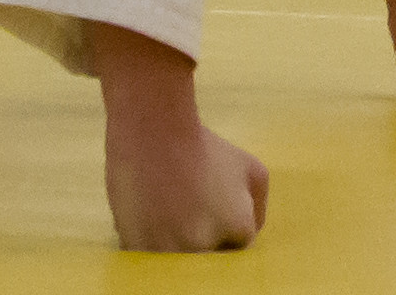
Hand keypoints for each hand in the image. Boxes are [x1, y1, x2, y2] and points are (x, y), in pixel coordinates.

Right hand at [103, 116, 269, 251]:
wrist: (153, 131)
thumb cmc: (204, 147)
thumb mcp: (252, 169)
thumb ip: (257, 208)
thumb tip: (249, 233)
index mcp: (238, 228)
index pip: (236, 248)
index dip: (222, 230)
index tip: (209, 210)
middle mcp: (206, 246)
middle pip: (209, 259)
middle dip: (201, 239)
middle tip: (188, 211)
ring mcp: (170, 251)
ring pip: (178, 263)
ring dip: (174, 244)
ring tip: (167, 214)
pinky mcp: (137, 248)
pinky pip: (148, 261)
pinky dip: (149, 245)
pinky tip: (148, 218)